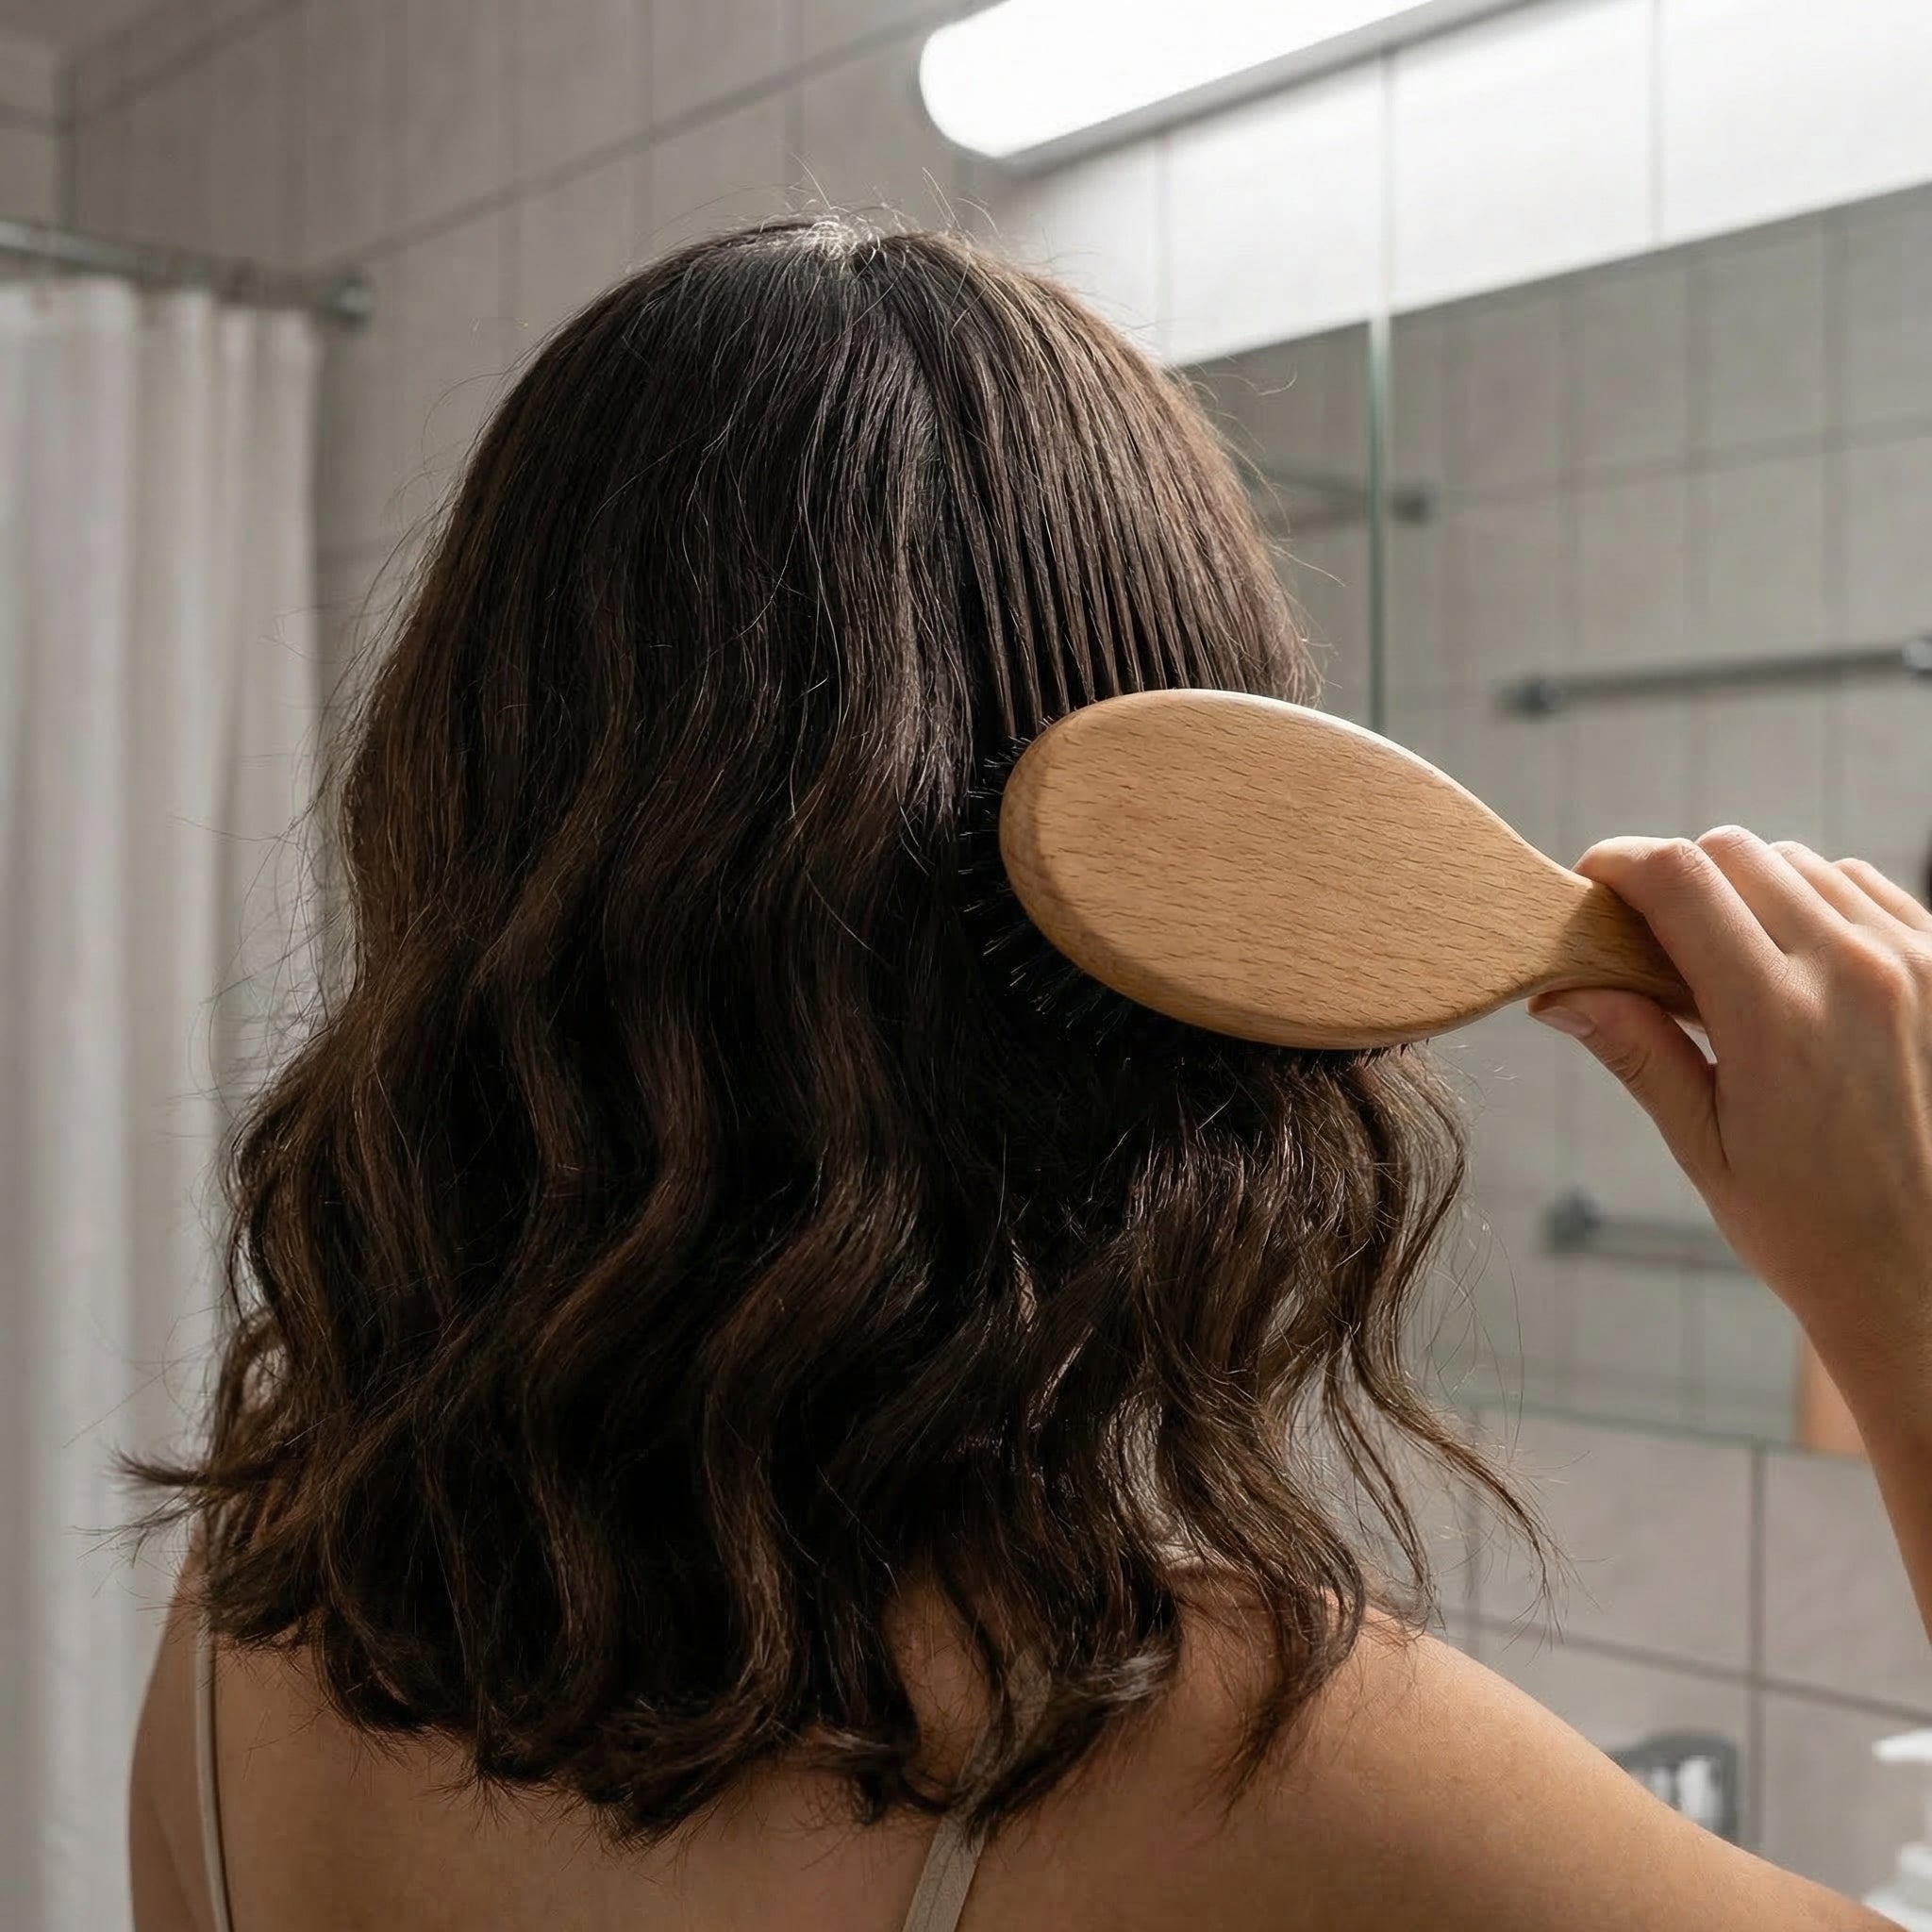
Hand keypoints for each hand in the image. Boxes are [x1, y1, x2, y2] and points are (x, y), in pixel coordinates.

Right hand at [1529, 827, 1931, 1399]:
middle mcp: (1853, 971)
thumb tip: (1557, 990)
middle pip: (1732, 852)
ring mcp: (1913, 961)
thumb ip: (1635, 1047)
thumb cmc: (1808, 1226)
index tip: (1589, 889)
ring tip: (1728, 966)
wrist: (1925, 1272)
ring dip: (1747, 891)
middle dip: (1676, 880)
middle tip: (1651, 944)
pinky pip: (1863, 885)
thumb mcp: (1702, 1144)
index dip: (1617, 864)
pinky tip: (1794, 966)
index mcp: (1776, 1017)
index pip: (1678, 876)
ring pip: (1798, 862)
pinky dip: (1815, 903)